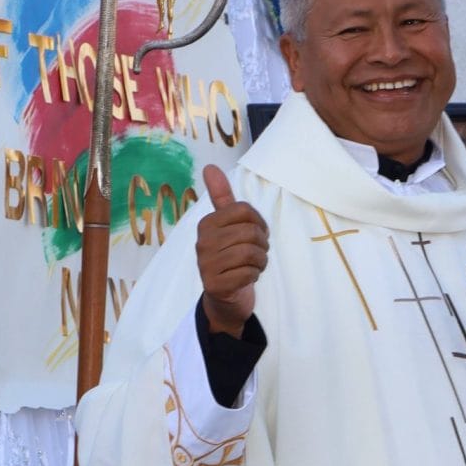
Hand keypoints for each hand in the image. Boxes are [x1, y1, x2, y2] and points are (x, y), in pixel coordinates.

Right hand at [196, 165, 268, 337]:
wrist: (224, 298)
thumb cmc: (230, 258)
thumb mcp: (227, 226)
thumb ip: (221, 197)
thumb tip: (209, 167)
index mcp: (206, 224)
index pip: (244, 210)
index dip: (259, 222)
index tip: (258, 234)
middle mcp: (203, 242)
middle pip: (250, 232)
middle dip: (262, 244)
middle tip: (258, 253)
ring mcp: (206, 265)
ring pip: (250, 253)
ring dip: (261, 261)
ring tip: (255, 265)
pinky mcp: (214, 285)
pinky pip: (247, 273)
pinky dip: (254, 276)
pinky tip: (247, 277)